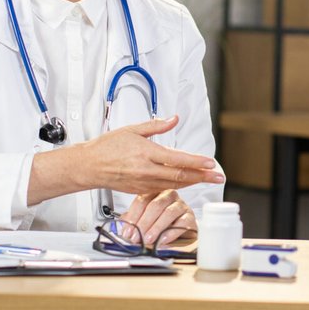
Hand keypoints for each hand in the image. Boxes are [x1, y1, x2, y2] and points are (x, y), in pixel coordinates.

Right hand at [81, 115, 223, 195]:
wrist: (89, 166)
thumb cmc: (107, 147)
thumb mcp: (133, 129)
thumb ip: (157, 125)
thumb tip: (174, 119)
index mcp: (146, 153)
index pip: (178, 159)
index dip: (197, 162)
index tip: (211, 163)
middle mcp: (146, 170)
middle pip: (181, 175)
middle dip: (203, 176)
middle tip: (218, 177)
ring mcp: (143, 182)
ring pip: (174, 184)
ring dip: (193, 182)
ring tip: (207, 179)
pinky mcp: (140, 190)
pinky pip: (163, 189)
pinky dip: (178, 185)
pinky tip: (186, 182)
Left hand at [119, 190, 195, 248]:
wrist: (181, 228)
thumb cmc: (161, 221)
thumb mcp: (144, 219)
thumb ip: (133, 220)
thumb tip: (122, 228)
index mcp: (155, 192)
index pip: (142, 200)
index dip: (133, 217)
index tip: (127, 232)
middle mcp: (169, 195)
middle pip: (155, 205)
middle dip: (143, 223)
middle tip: (136, 237)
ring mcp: (181, 205)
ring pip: (168, 213)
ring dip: (156, 228)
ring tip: (148, 239)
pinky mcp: (190, 216)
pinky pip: (182, 223)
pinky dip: (171, 233)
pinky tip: (163, 240)